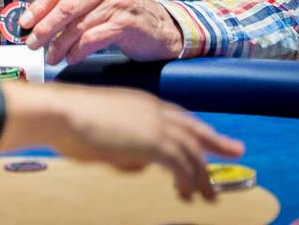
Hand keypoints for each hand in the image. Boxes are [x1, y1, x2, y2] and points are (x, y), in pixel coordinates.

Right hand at [0, 83, 243, 200]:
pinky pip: (181, 164)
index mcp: (142, 102)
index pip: (178, 116)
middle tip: (237, 150)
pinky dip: (188, 180)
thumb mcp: (104, 134)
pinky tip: (187, 194)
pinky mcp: (153, 142)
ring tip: (208, 196)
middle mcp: (153, 110)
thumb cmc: (70, 122)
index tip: (210, 137)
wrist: (61, 113)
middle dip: (216, 141)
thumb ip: (127, 146)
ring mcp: (155, 125)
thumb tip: (140, 163)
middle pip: (193, 128)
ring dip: (201, 174)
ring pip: (191, 151)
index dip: (195, 128)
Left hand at [20, 0, 183, 64]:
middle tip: (32, 42)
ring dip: (59, 44)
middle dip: (44, 27)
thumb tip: (38, 18)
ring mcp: (120, 2)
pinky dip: (78, 51)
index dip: (40, 5)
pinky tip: (71, 58)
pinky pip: (93, 38)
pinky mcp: (126, 23)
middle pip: (67, 5)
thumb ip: (76, 2)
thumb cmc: (126, 16)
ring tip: (51, 57)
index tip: (25, 22)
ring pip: (78, 24)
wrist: (165, 30)